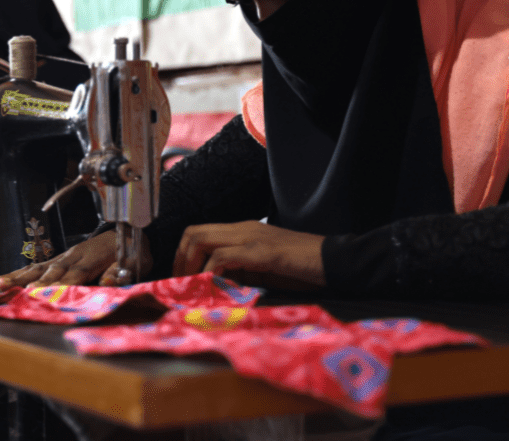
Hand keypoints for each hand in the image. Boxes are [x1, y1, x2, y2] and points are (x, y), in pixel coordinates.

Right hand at [0, 230, 153, 290]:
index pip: (74, 273)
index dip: (58, 283)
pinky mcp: (57, 259)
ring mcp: (63, 257)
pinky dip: (18, 273)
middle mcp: (73, 256)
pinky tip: (0, 279)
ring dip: (17, 276)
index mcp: (92, 258)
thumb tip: (109, 281)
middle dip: (30, 282)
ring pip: (38, 268)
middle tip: (11, 290)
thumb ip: (121, 271)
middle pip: (50, 271)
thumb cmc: (131, 250)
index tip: (41, 292)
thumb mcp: (136, 261)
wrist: (127, 231)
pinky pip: (36, 267)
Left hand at [174, 221, 325, 288]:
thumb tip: (212, 286)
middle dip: (179, 259)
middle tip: (180, 284)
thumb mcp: (264, 271)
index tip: (182, 278)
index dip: (184, 255)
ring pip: (201, 239)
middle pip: (193, 232)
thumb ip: (240, 273)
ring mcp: (251, 237)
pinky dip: (210, 272)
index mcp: (243, 231)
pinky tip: (212, 287)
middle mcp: (243, 229)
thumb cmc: (303, 268)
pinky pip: (222, 256)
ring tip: (191, 287)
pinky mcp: (261, 251)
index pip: (200, 232)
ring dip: (189, 265)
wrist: (336, 261)